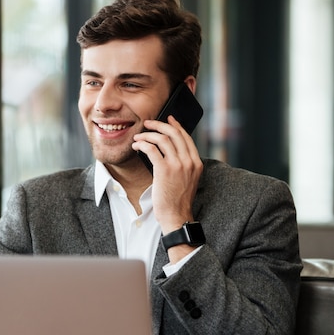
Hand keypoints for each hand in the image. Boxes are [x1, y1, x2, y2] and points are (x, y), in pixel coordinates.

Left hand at [133, 115, 202, 232]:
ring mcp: (178, 165)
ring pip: (162, 139)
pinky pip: (152, 149)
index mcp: (197, 163)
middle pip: (174, 133)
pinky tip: (137, 145)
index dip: (176, 125)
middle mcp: (189, 161)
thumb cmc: (178, 200)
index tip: (168, 119)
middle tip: (148, 123)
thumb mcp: (188, 179)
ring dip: (147, 135)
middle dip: (159, 125)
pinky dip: (142, 144)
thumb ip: (184, 165)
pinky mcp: (164, 170)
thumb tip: (171, 151)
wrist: (176, 215)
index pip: (186, 137)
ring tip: (138, 137)